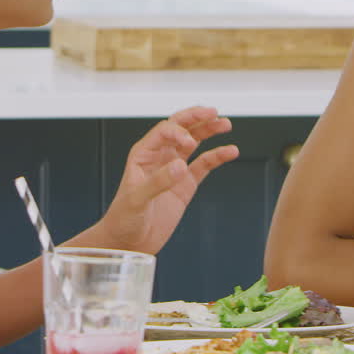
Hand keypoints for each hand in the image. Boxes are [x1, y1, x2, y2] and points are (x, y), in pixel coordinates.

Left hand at [95, 106, 238, 254]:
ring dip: (209, 131)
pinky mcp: (185, 185)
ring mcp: (174, 170)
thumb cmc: (123, 218)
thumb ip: (158, 182)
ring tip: (226, 124)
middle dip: (196, 118)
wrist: (128, 242)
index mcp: (143, 154)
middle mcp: (159, 157)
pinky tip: (231, 151)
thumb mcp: (137, 200)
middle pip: (180, 129)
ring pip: (195, 143)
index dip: (178, 131)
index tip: (190, 143)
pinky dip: (217, 157)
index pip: (163, 131)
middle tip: (213, 112)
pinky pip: (204, 165)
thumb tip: (181, 166)